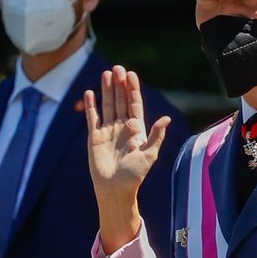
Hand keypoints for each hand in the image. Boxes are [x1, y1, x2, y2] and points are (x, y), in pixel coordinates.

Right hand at [85, 65, 170, 207]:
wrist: (115, 189)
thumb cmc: (135, 175)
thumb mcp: (149, 155)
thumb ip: (156, 136)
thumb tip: (166, 119)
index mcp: (137, 129)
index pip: (134, 104)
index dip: (133, 89)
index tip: (131, 74)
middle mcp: (122, 127)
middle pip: (121, 101)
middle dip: (119, 84)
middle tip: (117, 67)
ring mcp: (108, 130)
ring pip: (107, 105)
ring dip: (107, 90)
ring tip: (106, 73)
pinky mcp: (94, 136)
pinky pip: (92, 117)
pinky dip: (91, 105)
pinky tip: (90, 92)